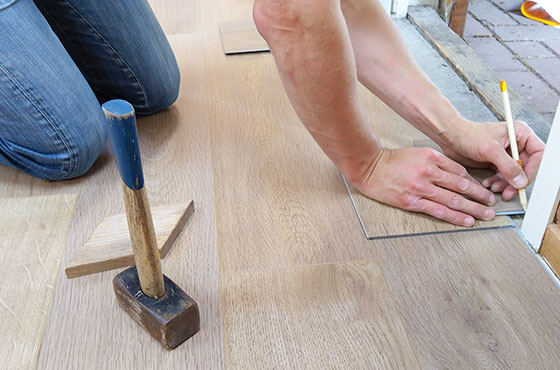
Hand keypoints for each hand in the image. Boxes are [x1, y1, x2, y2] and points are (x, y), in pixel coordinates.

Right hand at [353, 147, 496, 225]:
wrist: (370, 168)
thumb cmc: (392, 161)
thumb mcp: (418, 153)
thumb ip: (437, 162)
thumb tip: (458, 175)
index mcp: (431, 158)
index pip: (459, 171)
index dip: (475, 182)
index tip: (483, 189)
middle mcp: (428, 172)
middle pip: (461, 186)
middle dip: (480, 196)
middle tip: (492, 203)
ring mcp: (420, 188)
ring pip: (453, 199)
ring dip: (473, 208)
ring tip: (485, 214)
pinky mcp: (412, 201)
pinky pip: (438, 210)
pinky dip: (455, 216)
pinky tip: (467, 220)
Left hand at [438, 120, 544, 199]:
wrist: (450, 137)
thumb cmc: (468, 135)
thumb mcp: (491, 150)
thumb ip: (508, 166)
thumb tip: (521, 181)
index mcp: (520, 134)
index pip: (538, 153)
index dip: (533, 169)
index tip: (523, 181)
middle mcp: (516, 144)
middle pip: (527, 167)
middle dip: (517, 181)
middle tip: (509, 191)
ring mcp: (506, 154)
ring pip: (514, 174)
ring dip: (506, 184)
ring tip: (495, 188)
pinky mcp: (496, 162)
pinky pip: (503, 176)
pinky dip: (498, 182)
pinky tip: (489, 184)